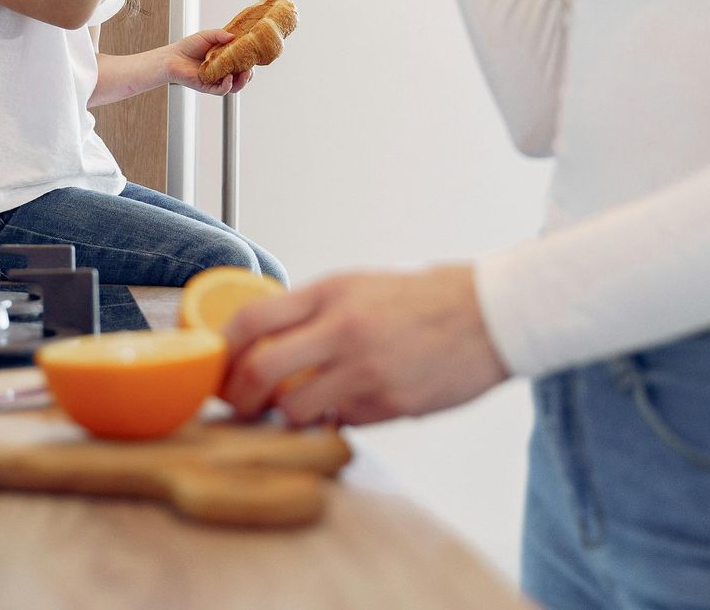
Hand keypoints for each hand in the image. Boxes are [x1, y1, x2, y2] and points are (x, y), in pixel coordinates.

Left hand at [162, 29, 254, 95]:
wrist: (171, 57)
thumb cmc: (188, 47)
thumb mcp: (207, 36)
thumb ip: (220, 34)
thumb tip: (233, 36)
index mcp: (225, 61)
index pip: (242, 64)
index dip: (250, 62)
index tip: (254, 56)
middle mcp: (222, 72)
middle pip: (241, 78)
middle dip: (248, 75)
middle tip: (250, 69)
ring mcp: (215, 81)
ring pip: (233, 87)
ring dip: (241, 82)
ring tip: (245, 74)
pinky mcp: (206, 87)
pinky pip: (220, 90)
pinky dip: (227, 85)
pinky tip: (229, 78)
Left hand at [222, 264, 508, 426]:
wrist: (490, 314)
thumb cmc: (423, 299)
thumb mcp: (359, 286)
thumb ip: (315, 312)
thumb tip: (268, 341)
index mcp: (331, 293)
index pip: (251, 320)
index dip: (224, 351)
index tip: (219, 368)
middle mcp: (343, 330)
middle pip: (261, 372)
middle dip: (240, 398)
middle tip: (240, 406)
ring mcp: (367, 371)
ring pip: (297, 409)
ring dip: (290, 415)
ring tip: (300, 408)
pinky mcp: (392, 405)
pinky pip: (344, 422)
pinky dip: (338, 420)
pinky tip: (353, 404)